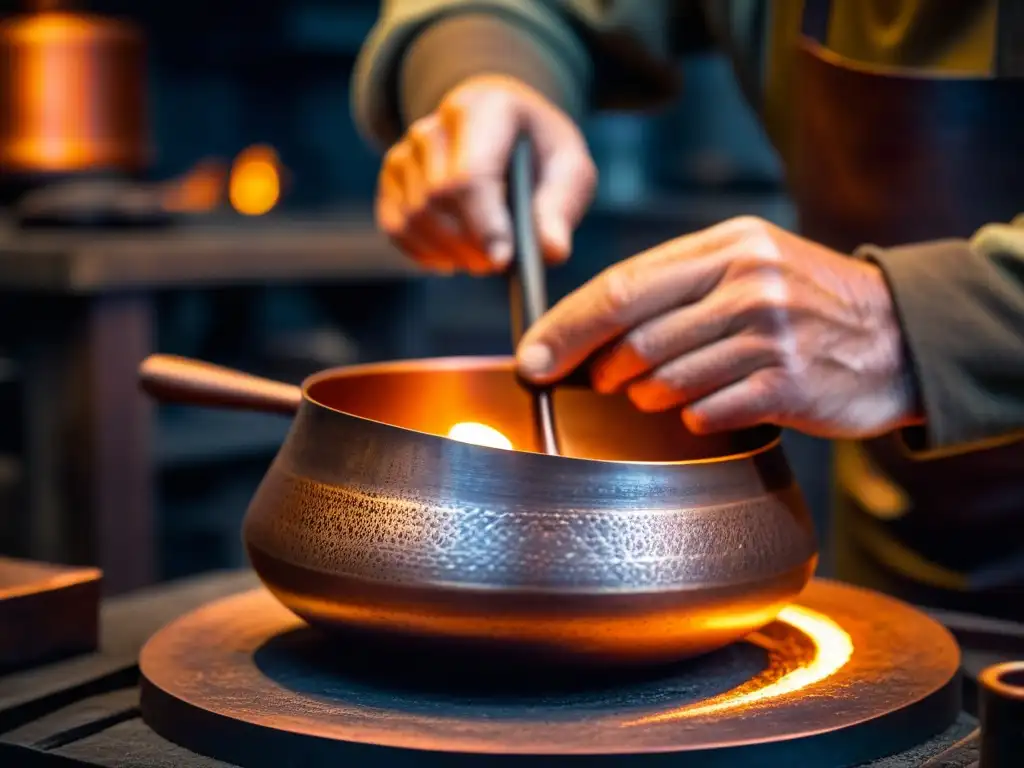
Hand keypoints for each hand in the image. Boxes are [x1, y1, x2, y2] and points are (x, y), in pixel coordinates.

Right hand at [376, 74, 595, 273]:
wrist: (506, 132)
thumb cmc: (541, 154)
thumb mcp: (569, 170)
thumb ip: (561, 207)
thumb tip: (551, 251)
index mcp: (485, 110)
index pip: (472, 174)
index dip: (485, 222)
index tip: (502, 261)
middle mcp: (437, 124)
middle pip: (438, 199)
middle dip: (469, 242)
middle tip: (499, 264)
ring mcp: (408, 148)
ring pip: (414, 217)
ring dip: (449, 251)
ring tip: (483, 257)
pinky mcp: (392, 175)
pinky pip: (396, 226)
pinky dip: (424, 252)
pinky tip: (453, 257)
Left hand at [516, 216, 920, 438]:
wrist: (897, 337)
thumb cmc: (804, 303)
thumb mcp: (748, 264)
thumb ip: (677, 283)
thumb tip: (590, 325)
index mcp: (726, 245)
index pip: (621, 286)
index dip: (566, 327)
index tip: (531, 358)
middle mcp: (747, 282)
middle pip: (635, 336)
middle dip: (601, 369)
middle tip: (600, 381)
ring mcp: (769, 333)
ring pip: (664, 380)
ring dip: (648, 397)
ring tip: (662, 392)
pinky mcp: (787, 384)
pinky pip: (705, 412)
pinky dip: (694, 416)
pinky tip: (710, 407)